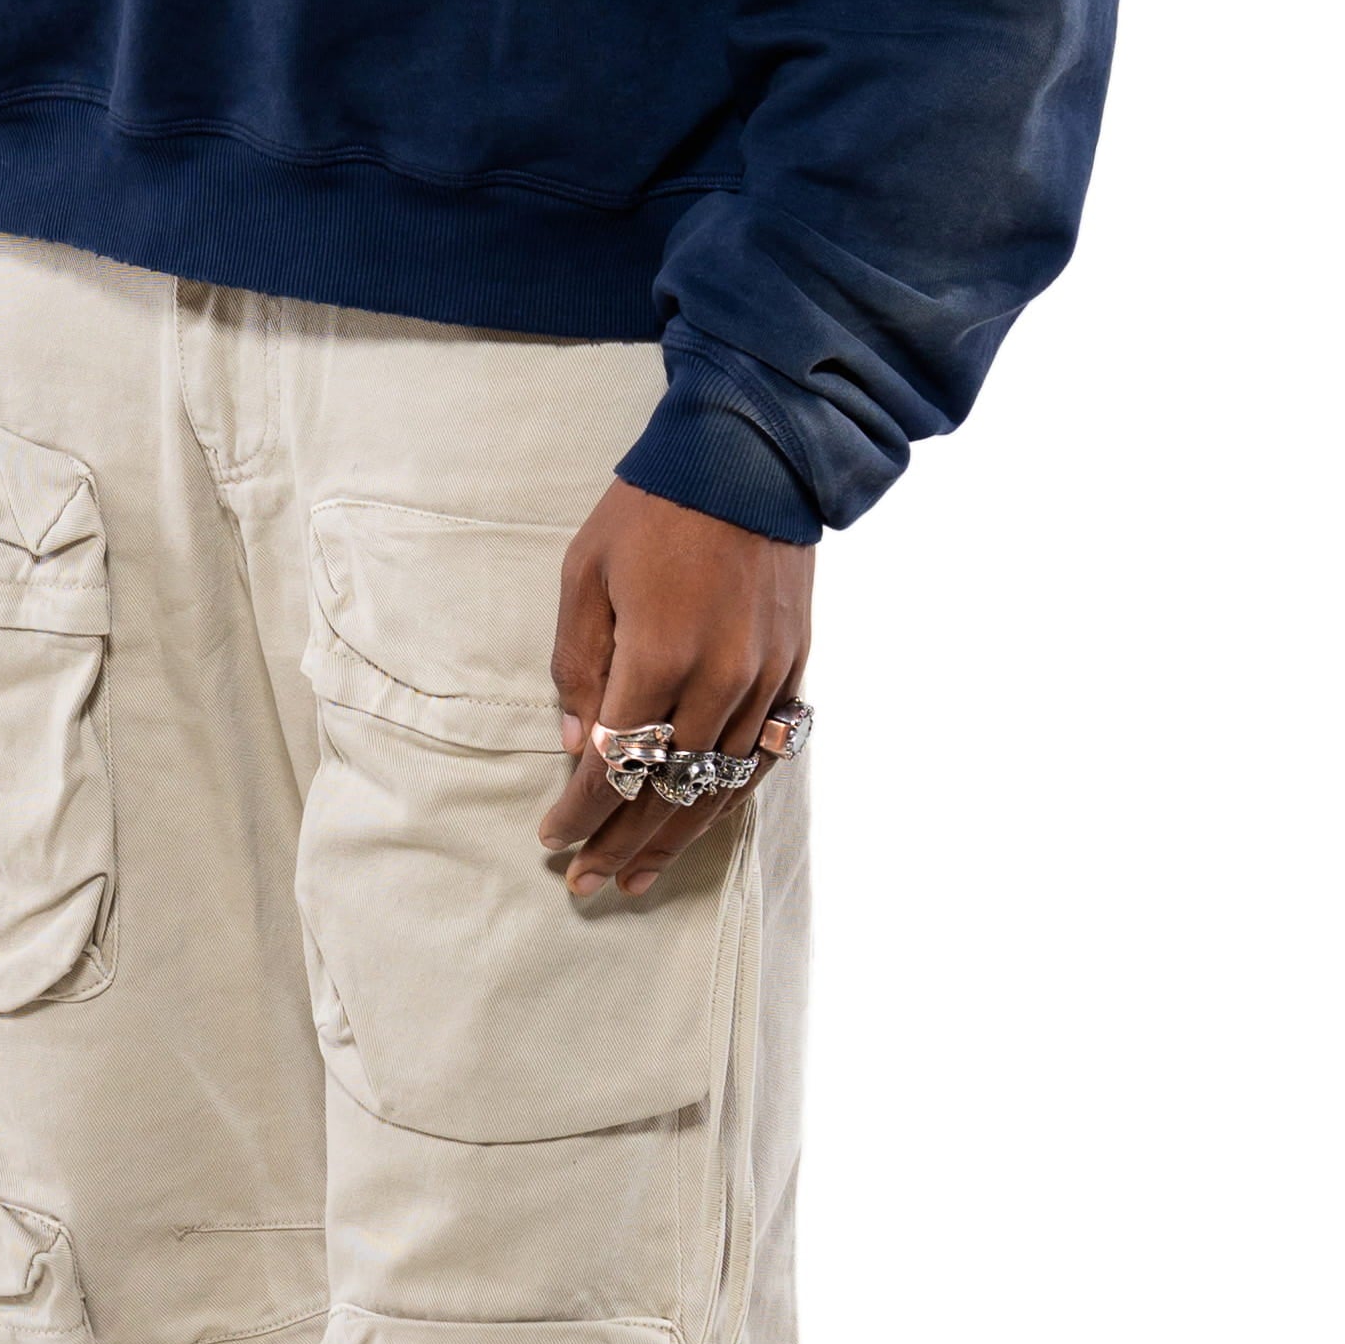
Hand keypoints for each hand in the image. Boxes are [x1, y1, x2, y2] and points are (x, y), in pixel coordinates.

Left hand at [535, 479, 813, 897]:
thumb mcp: (585, 574)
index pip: (616, 764)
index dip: (580, 813)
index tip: (550, 841)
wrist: (750, 458)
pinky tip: (701, 825)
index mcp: (660, 654)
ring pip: (720, 787)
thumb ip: (578, 665)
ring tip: (636, 877)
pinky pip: (762, 757)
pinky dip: (729, 799)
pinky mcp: (794, 670)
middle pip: (668, 791)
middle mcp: (721, 679)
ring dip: (674, 838)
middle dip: (619, 843)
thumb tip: (580, 746)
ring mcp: (766, 679)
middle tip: (584, 885)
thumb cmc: (652, 510)